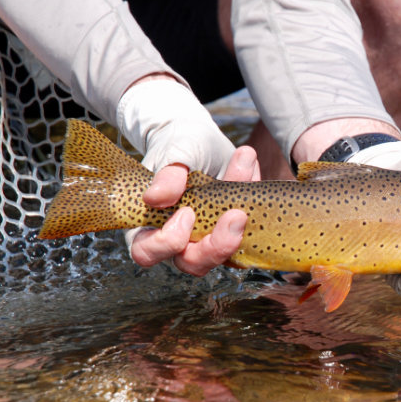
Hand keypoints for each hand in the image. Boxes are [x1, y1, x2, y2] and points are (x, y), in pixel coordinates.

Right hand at [129, 145, 259, 275]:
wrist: (201, 138)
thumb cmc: (179, 146)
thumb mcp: (174, 152)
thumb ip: (166, 174)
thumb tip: (156, 198)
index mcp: (150, 225)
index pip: (147, 252)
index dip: (167, 242)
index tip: (187, 213)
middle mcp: (179, 239)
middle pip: (192, 263)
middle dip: (217, 246)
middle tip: (236, 215)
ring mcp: (208, 238)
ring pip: (225, 255)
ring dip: (241, 224)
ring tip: (245, 173)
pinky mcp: (233, 232)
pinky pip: (249, 230)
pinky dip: (253, 200)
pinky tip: (249, 165)